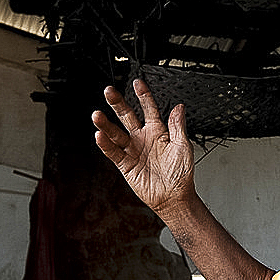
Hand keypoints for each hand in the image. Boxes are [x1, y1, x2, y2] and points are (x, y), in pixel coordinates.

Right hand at [92, 79, 195, 219]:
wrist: (175, 196)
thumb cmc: (181, 173)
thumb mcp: (183, 146)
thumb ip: (178, 126)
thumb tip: (179, 106)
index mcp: (158, 131)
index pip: (149, 109)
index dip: (143, 96)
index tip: (137, 82)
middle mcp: (143, 138)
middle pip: (127, 116)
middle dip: (118, 103)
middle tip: (108, 91)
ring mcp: (133, 150)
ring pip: (116, 133)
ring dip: (106, 124)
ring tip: (96, 114)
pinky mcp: (125, 165)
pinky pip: (113, 152)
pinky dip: (106, 144)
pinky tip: (99, 135)